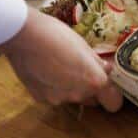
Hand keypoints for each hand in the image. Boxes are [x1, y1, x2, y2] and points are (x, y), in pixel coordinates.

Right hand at [0, 8, 122, 110]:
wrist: (23, 36)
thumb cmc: (56, 35)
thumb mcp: (83, 45)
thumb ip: (96, 62)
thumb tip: (107, 69)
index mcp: (94, 81)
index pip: (114, 102)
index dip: (113, 94)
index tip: (109, 85)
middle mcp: (78, 95)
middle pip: (93, 100)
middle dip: (91, 89)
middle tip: (81, 70)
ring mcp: (58, 99)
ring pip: (72, 98)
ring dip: (71, 88)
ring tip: (59, 67)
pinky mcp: (40, 99)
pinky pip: (54, 96)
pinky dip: (53, 88)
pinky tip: (45, 71)